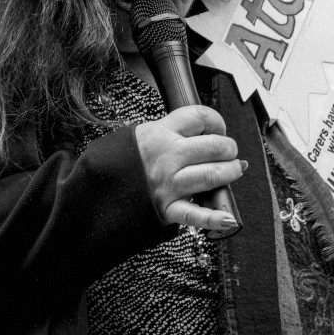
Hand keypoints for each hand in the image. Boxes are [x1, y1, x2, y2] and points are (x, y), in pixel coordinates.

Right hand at [134, 105, 243, 230]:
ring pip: (211, 175)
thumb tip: (213, 134)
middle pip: (213, 147)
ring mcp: (169, 183)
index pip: (200, 117)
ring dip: (230, 173)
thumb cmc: (130, 159)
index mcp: (161, 133)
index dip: (216, 122)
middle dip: (229, 149)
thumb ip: (177, 132)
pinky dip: (214, 218)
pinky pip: (195, 215)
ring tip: (233, 170)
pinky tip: (228, 217)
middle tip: (229, 153)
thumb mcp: (147, 133)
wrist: (101, 185)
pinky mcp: (168, 208)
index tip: (218, 129)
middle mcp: (167, 157)